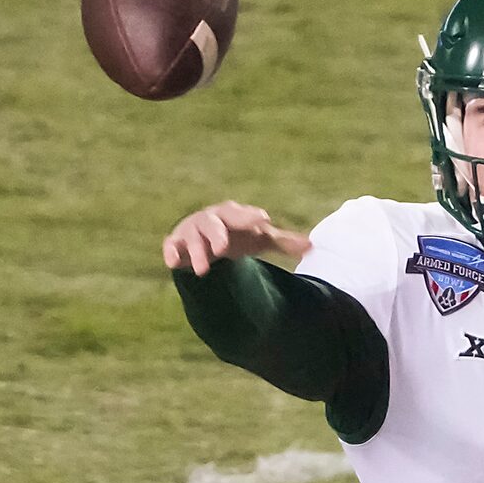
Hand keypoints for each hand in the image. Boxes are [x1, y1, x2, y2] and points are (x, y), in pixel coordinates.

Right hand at [163, 201, 310, 275]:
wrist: (208, 240)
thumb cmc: (237, 236)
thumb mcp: (259, 238)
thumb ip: (282, 241)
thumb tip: (312, 246)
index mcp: (231, 215)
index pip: (240, 213)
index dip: (249, 216)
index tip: (262, 221)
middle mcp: (210, 220)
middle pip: (213, 222)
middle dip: (218, 233)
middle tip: (224, 248)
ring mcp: (192, 231)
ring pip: (193, 237)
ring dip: (197, 251)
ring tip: (204, 270)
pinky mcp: (177, 244)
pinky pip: (171, 246)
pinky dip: (172, 252)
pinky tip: (173, 263)